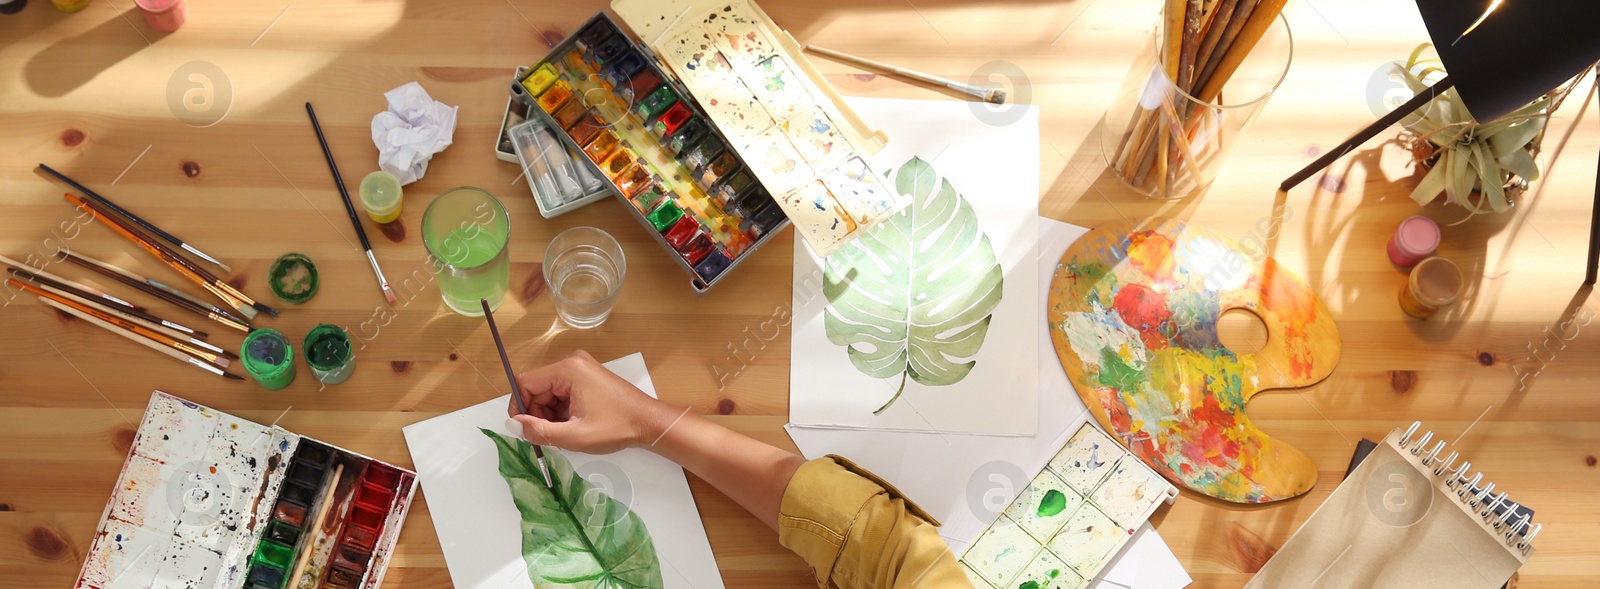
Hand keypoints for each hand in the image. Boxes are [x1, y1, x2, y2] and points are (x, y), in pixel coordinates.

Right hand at [507, 350, 673, 453]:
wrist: (649, 423)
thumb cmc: (619, 426)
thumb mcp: (575, 436)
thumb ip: (540, 431)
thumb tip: (513, 425)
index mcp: (568, 370)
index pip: (525, 382)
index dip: (519, 407)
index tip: (524, 429)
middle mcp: (573, 363)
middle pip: (536, 388)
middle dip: (538, 414)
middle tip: (550, 435)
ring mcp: (580, 369)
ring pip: (548, 393)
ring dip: (550, 415)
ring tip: (567, 432)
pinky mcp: (586, 378)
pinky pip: (561, 393)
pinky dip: (561, 411)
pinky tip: (573, 425)